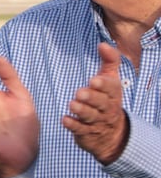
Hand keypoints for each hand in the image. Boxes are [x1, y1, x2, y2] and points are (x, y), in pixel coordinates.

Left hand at [63, 42, 127, 163]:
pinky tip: (64, 120)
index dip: (104, 85)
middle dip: (92, 98)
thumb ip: (109, 61)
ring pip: (91, 116)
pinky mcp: (87, 133)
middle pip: (101, 103)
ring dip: (81, 111)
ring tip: (72, 104)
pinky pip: (80, 130)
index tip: (93, 80)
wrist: (112, 133)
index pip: (112, 89)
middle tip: (80, 93)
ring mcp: (97, 122)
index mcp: (113, 94)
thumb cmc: (107, 98)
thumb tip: (103, 44)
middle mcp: (107, 108)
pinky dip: (73, 125)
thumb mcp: (110, 80)